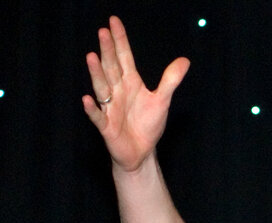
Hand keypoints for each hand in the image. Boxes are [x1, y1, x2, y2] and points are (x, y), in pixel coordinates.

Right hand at [83, 16, 190, 172]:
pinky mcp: (107, 127)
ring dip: (96, 74)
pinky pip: (97, 117)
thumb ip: (170, 80)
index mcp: (130, 82)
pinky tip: (87, 99)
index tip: (113, 21)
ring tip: (92, 57)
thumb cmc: (148, 125)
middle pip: (111, 68)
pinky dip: (92, 109)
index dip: (120, 40)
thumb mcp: (162, 101)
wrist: (141, 152)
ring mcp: (110, 108)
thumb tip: (185, 61)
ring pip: (102, 88)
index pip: (124, 57)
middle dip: (107, 51)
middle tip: (103, 32)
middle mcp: (117, 91)